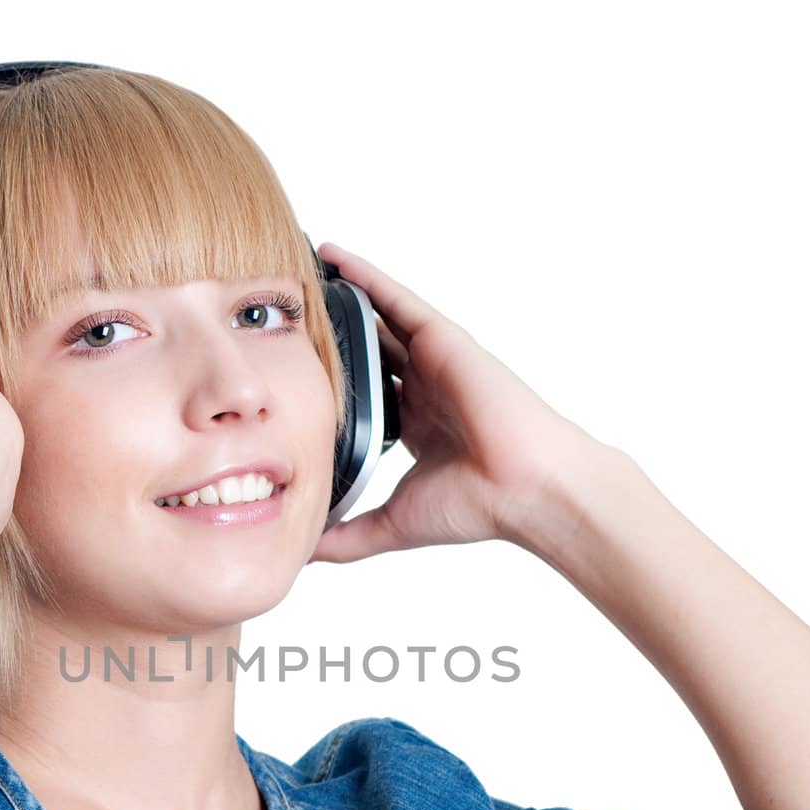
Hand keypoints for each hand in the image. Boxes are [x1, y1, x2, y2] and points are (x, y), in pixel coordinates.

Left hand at [310, 242, 612, 563]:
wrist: (527, 489)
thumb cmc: (478, 507)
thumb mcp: (393, 524)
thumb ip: (348, 536)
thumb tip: (304, 552)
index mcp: (417, 427)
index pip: (364, 398)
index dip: (331, 385)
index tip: (289, 375)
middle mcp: (425, 389)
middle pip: (367, 352)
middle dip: (331, 336)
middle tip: (283, 316)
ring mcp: (434, 361)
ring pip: (376, 320)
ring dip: (340, 298)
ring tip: (297, 276)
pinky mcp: (442, 339)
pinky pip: (395, 298)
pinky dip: (364, 276)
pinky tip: (331, 257)